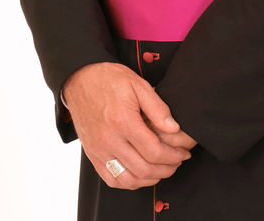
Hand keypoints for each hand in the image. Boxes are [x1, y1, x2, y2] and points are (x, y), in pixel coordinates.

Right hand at [62, 62, 192, 189]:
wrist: (80, 79)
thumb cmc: (109, 79)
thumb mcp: (138, 84)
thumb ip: (157, 108)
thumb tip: (174, 128)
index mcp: (123, 121)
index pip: (153, 151)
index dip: (173, 156)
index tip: (183, 153)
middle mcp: (109, 139)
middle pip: (143, 169)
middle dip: (166, 169)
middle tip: (177, 161)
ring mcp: (99, 150)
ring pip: (128, 179)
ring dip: (150, 179)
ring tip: (163, 170)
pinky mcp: (92, 155)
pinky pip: (112, 179)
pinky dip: (129, 182)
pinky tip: (141, 175)